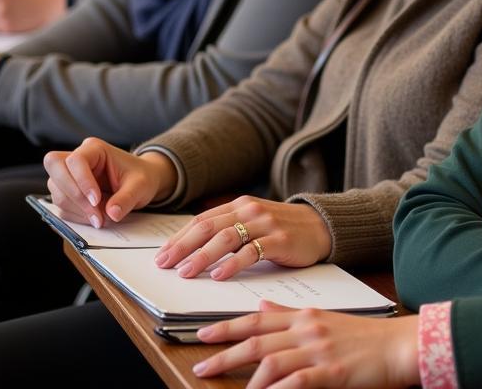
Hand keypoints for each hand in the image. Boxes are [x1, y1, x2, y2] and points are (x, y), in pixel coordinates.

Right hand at [43, 137, 177, 228]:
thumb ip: (127, 198)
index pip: (75, 160)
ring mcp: (68, 176)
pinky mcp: (67, 193)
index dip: (82, 181)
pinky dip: (76, 216)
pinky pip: (61, 207)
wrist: (140, 184)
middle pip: (56, 169)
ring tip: (101, 218)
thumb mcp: (140, 186)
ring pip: (57, 192)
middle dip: (74, 195)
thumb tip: (112, 213)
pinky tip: (95, 218)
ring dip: (77, 209)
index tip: (96, 200)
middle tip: (96, 214)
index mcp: (95, 149)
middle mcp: (77, 159)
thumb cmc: (141, 178)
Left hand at [155, 196, 333, 279]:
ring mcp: (265, 224)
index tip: (161, 256)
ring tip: (186, 273)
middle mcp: (250, 210)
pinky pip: (251, 251)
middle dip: (183, 247)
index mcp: (240, 205)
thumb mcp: (254, 222)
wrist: (321, 226)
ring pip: (226, 238)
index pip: (202, 220)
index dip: (179, 238)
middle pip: (209, 227)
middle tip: (165, 264)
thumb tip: (192, 249)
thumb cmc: (283, 228)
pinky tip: (219, 276)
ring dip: (203, 256)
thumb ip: (229, 229)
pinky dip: (232, 264)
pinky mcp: (279, 239)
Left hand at [194, 301, 419, 387]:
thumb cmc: (364, 336)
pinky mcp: (331, 373)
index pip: (259, 317)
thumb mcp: (324, 318)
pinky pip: (296, 381)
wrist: (398, 345)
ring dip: (248, 378)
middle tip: (202, 364)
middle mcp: (308, 329)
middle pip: (258, 338)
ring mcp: (319, 350)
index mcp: (305, 316)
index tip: (204, 334)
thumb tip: (263, 303)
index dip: (229, 326)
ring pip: (272, 360)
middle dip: (226, 352)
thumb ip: (291, 313)